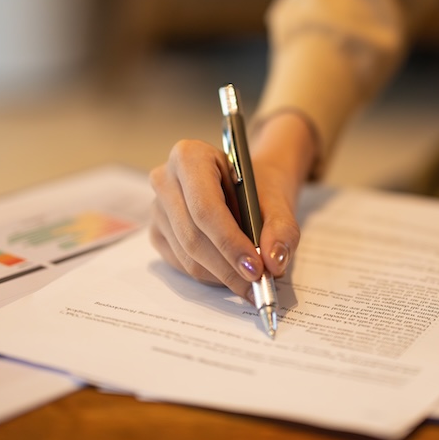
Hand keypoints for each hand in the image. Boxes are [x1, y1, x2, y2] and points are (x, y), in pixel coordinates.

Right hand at [148, 112, 314, 299]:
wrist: (245, 186)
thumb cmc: (256, 187)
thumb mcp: (277, 199)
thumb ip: (282, 228)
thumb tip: (274, 262)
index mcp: (190, 156)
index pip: (205, 207)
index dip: (230, 242)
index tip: (256, 268)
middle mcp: (165, 179)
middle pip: (193, 236)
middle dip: (228, 266)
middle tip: (258, 283)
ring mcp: (156, 208)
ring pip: (186, 256)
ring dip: (221, 276)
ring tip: (251, 282)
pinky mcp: (157, 232)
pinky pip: (181, 264)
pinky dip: (210, 276)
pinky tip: (232, 272)